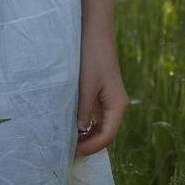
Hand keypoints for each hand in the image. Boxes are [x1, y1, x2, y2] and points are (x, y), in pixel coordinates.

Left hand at [74, 34, 128, 157]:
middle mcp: (116, 105)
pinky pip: (96, 115)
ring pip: (100, 125)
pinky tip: (71, 124)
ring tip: (67, 140)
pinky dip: (85, 123)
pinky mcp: (102, 92)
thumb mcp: (85, 85)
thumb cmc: (91, 56)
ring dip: (86, 134)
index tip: (72, 152)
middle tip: (67, 150)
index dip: (91, 147)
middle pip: (105, 133)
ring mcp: (109, 99)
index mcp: (117, 105)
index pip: (107, 136)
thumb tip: (80, 131)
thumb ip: (83, 110)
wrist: (95, 32)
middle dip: (88, 144)